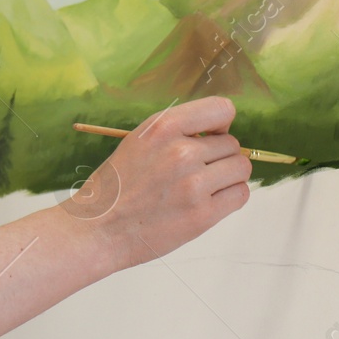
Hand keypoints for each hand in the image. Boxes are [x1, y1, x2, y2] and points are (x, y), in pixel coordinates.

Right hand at [61, 96, 251, 269]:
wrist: (97, 229)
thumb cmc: (117, 186)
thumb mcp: (139, 141)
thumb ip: (177, 133)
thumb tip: (220, 132)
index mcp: (162, 127)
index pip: (221, 109)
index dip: (221, 123)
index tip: (212, 136)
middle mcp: (180, 152)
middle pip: (232, 144)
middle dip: (219, 157)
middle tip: (196, 172)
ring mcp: (193, 184)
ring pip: (240, 168)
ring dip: (228, 177)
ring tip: (204, 187)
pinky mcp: (202, 215)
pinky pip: (240, 195)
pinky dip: (230, 197)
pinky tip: (209, 201)